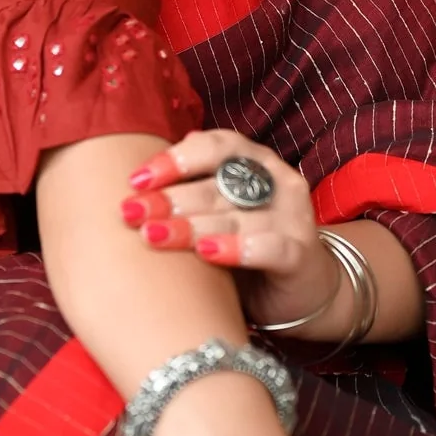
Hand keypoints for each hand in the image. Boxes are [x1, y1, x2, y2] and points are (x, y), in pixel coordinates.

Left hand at [121, 128, 339, 335]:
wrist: (303, 289)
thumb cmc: (248, 243)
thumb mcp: (218, 213)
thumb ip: (190, 193)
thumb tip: (136, 182)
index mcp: (255, 162)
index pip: (215, 146)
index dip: (176, 159)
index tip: (136, 181)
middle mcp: (277, 182)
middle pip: (218, 185)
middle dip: (170, 199)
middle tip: (131, 213)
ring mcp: (293, 217)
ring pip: (236, 217)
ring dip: (191, 226)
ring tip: (153, 236)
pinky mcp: (301, 254)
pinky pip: (269, 247)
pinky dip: (238, 248)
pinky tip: (207, 253)